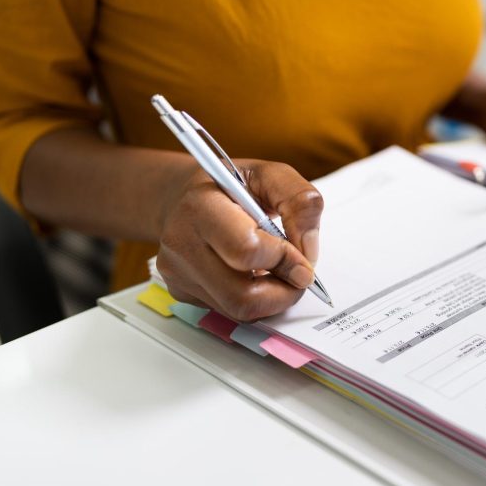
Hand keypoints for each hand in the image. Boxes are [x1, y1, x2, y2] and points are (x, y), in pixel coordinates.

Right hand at [156, 159, 323, 321]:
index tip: (303, 260)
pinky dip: (253, 299)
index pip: (247, 250)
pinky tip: (253, 274)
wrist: (181, 194)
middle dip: (283, 291)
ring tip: (278, 272)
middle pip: (242, 296)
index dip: (284, 260)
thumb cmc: (229, 184)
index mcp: (201, 206)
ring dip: (271, 299)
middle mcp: (181, 243)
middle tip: (297, 275)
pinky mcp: (181, 291)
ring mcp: (177, 272)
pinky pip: (228, 311)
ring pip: (238, 311)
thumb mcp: (269, 174)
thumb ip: (299, 200)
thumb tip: (308, 251)